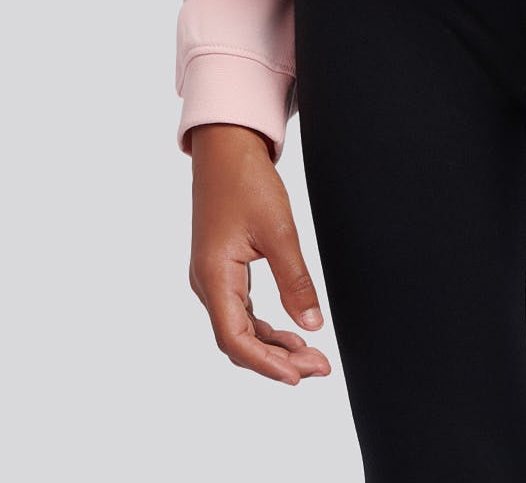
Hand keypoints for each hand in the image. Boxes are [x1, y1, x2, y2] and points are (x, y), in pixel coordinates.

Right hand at [188, 123, 331, 384]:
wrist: (226, 148)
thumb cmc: (247, 182)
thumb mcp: (278, 230)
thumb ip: (295, 280)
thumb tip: (312, 326)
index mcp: (213, 277)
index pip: (236, 339)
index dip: (267, 364)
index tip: (299, 376)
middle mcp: (206, 284)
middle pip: (238, 341)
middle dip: (277, 360)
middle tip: (319, 368)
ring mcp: (212, 278)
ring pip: (240, 328)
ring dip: (274, 346)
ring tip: (312, 357)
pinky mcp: (221, 270)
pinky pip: (241, 312)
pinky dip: (266, 327)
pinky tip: (292, 333)